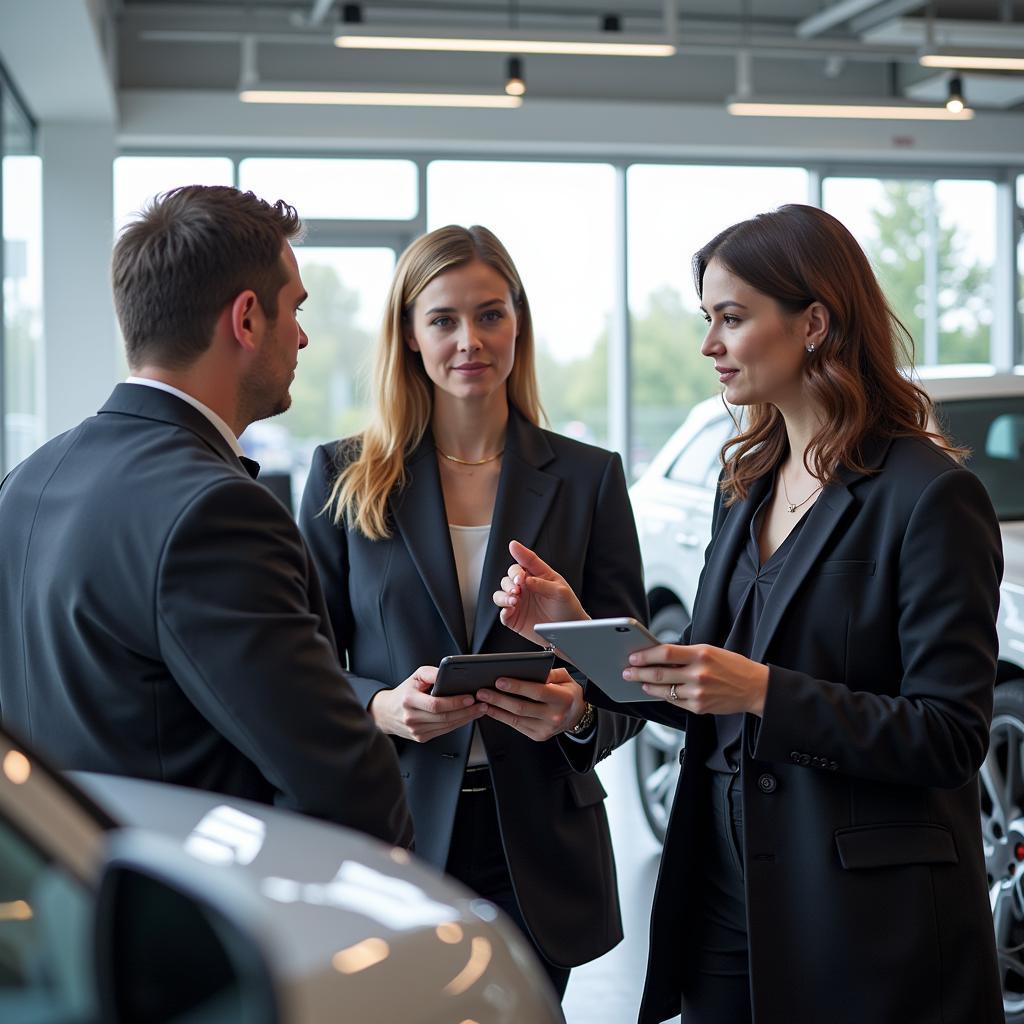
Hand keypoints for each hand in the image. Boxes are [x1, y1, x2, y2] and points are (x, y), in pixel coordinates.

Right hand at [369, 666, 486, 742]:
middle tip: (482, 704)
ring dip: (466, 718)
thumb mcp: (415, 676)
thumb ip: (431, 673)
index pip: (436, 705)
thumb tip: (447, 672)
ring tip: (480, 709)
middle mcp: (411, 718)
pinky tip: (467, 716)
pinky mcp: (421, 738)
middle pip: (444, 717)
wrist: (387, 712)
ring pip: (447, 726)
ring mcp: (416, 731)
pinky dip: (458, 724)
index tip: (470, 697)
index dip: (455, 702)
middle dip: (467, 711)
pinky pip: (444, 731)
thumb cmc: (405, 692)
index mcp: (409, 701)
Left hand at [476, 667, 586, 741]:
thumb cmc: (568, 694)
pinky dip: (501, 717)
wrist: (576, 716)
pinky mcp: (538, 736)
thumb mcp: (566, 678)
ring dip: (496, 709)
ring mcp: (546, 729)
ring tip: (482, 700)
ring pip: (516, 718)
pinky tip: (491, 709)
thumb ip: (551, 673)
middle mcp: (554, 716)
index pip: (537, 692)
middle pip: (522, 707)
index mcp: (563, 699)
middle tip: (483, 691)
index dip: (517, 687)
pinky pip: (516, 725)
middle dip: (499, 699)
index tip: (500, 681)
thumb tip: (532, 670)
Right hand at [492, 540, 588, 646]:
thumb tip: (527, 579)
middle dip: (511, 578)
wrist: (568, 630)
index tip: (513, 546)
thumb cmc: (567, 607)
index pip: (526, 561)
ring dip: (504, 594)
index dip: (519, 552)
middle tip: (518, 585)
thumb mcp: (561, 593)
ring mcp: (518, 602)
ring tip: (514, 599)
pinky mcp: (514, 617)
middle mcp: (525, 587)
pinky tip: (511, 610)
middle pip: (510, 576)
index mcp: (538, 576)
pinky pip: (502, 612)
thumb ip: (543, 584)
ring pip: (501, 593)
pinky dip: (503, 610)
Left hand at [622, 644, 769, 716]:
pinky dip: (664, 695)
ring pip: (665, 690)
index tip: (633, 656)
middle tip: (627, 672)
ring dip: (648, 686)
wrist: (755, 688)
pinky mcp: (699, 707)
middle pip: (660, 673)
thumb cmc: (732, 666)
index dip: (646, 655)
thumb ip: (686, 653)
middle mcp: (699, 674)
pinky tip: (656, 691)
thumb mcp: (710, 651)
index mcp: (701, 654)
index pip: (666, 653)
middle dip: (639, 673)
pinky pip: (675, 701)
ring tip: (639, 682)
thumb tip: (659, 655)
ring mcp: (699, 693)